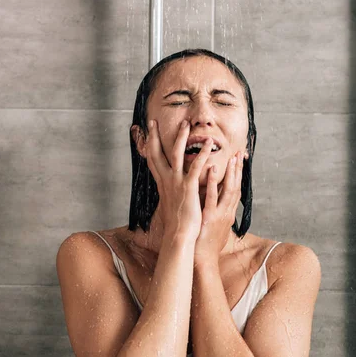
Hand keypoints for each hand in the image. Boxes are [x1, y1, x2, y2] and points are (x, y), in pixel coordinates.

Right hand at [146, 119, 213, 241]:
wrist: (180, 234)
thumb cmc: (177, 221)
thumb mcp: (170, 201)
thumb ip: (170, 190)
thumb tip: (168, 185)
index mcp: (163, 183)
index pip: (152, 159)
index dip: (149, 144)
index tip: (147, 132)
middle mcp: (167, 180)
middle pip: (158, 153)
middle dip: (155, 136)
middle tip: (153, 122)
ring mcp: (177, 183)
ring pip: (176, 154)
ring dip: (180, 138)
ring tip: (186, 124)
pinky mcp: (189, 187)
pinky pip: (196, 167)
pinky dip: (202, 155)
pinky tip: (209, 145)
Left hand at [194, 151, 243, 263]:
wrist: (202, 260)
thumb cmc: (206, 244)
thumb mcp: (216, 226)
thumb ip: (217, 212)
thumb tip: (216, 203)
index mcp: (228, 213)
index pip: (236, 190)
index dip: (239, 175)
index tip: (240, 161)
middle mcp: (227, 213)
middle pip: (236, 187)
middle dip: (238, 170)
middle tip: (240, 153)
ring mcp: (220, 215)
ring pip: (228, 191)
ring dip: (231, 174)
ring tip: (232, 158)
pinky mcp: (209, 218)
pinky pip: (212, 198)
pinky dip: (213, 183)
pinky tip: (212, 171)